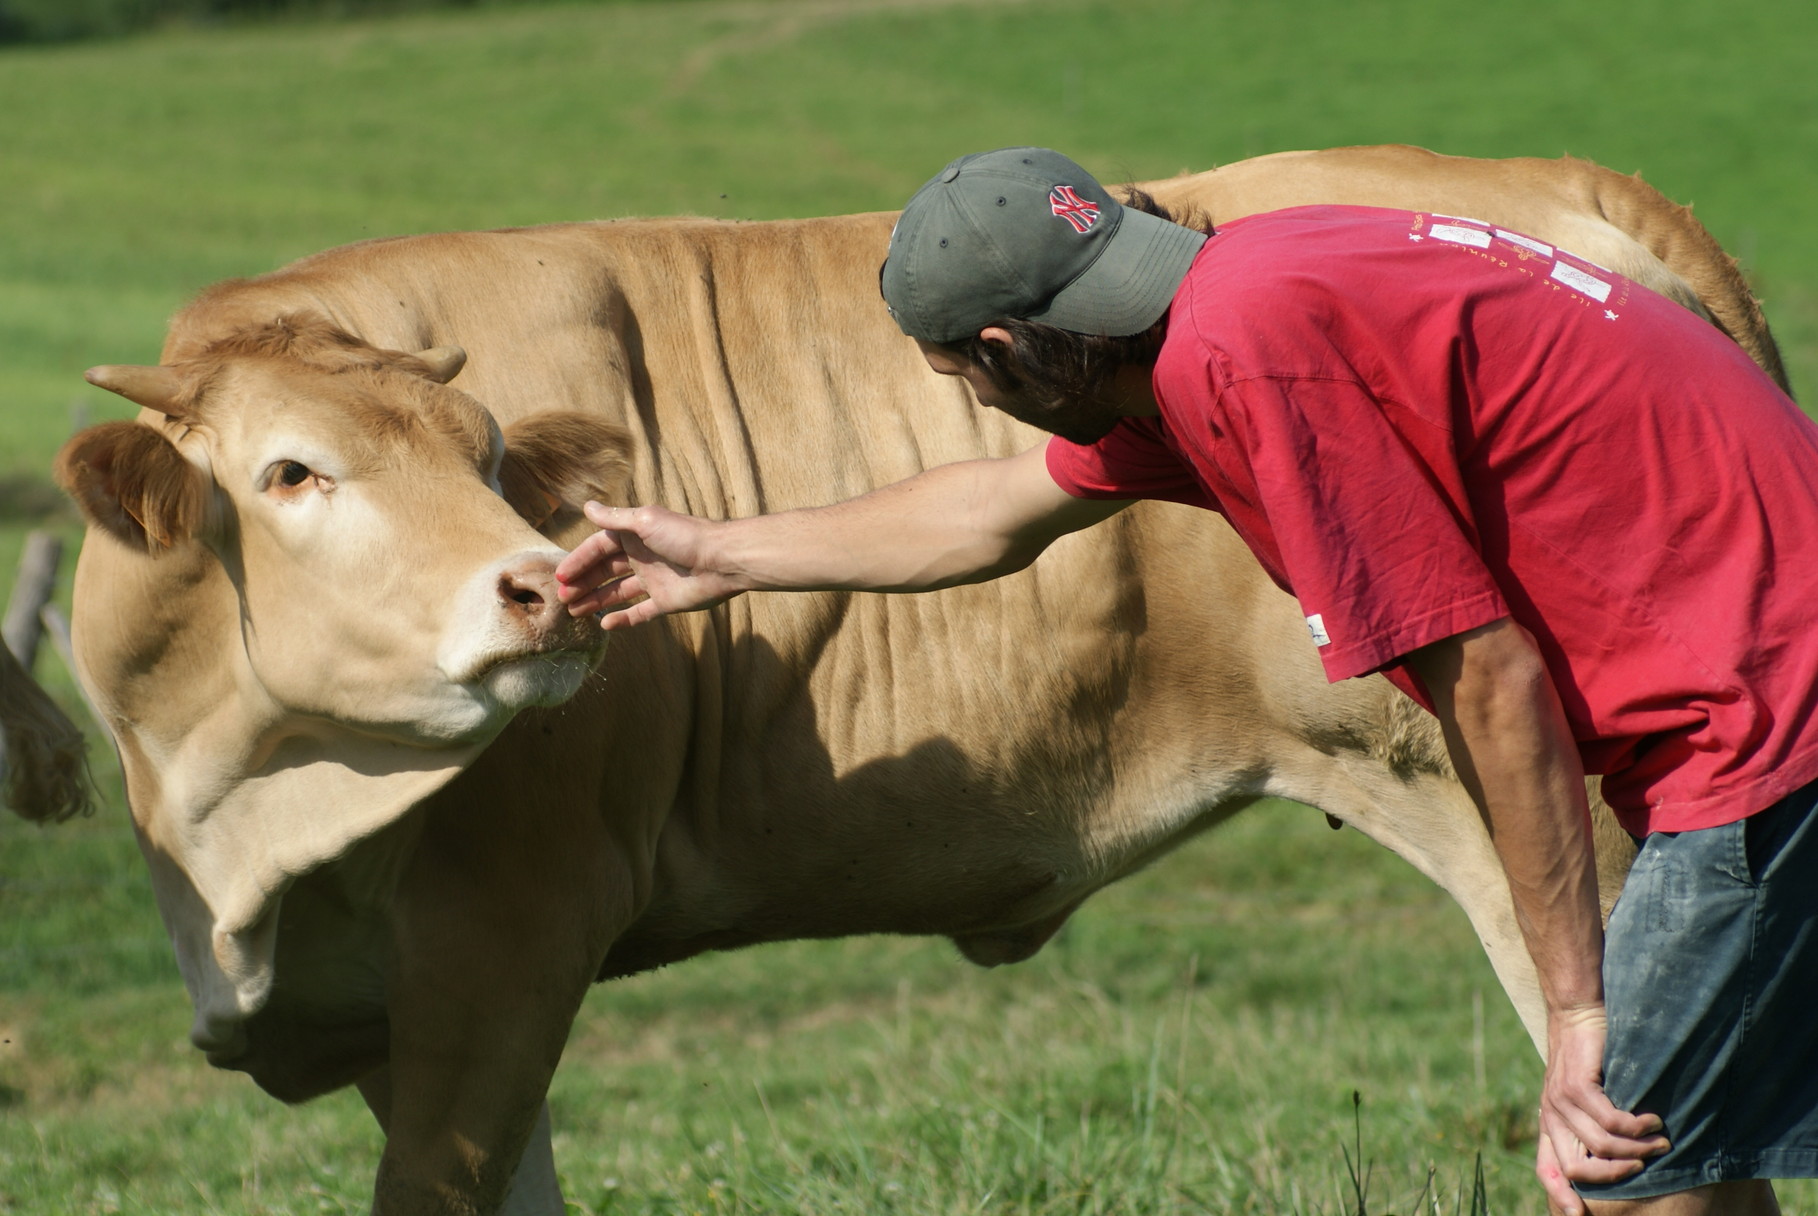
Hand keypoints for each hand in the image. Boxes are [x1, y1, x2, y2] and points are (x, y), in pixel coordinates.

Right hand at [554, 502, 741, 629]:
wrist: (723, 561)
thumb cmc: (685, 536)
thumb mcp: (646, 521)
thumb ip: (616, 518)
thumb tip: (587, 506)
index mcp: (634, 536)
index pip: (598, 548)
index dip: (579, 561)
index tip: (560, 576)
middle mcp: (641, 557)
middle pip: (604, 572)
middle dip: (582, 583)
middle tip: (562, 598)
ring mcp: (653, 580)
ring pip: (617, 592)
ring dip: (596, 601)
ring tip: (574, 612)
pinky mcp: (666, 602)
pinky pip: (640, 612)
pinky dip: (623, 619)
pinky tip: (605, 625)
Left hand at [1535, 1004, 1668, 1215]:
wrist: (1577, 1012)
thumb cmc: (1589, 1056)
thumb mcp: (1585, 1096)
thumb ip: (1591, 1125)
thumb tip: (1618, 1158)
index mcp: (1550, 1123)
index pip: (1548, 1170)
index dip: (1562, 1197)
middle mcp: (1550, 1116)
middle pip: (1576, 1169)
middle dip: (1615, 1176)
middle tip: (1645, 1167)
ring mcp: (1559, 1100)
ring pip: (1602, 1146)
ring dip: (1637, 1150)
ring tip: (1660, 1142)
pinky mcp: (1576, 1084)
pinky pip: (1611, 1121)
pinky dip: (1637, 1127)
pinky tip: (1652, 1119)